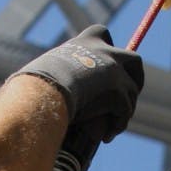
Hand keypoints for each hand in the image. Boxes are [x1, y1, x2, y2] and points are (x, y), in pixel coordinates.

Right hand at [15, 25, 144, 148]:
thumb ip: (58, 74)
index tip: (108, 62)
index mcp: (86, 41)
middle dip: (136, 78)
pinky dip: (117, 125)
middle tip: (128, 95)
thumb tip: (47, 92)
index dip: (109, 48)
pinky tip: (106, 136)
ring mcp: (115, 73)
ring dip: (124, 111)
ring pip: (131, 94)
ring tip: (110, 127)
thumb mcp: (48, 70)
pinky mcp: (118, 94)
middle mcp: (107, 53)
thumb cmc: (34, 83)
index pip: (102, 34)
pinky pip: (124, 113)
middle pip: (134, 60)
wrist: (42, 90)